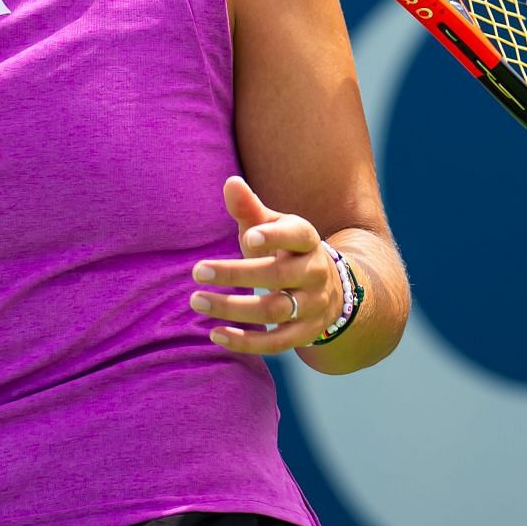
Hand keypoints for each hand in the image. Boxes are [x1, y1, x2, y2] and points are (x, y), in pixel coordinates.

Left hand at [188, 176, 343, 353]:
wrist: (330, 289)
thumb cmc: (287, 251)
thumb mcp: (274, 227)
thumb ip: (250, 209)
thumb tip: (230, 183)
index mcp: (307, 240)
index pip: (297, 235)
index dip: (274, 237)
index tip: (246, 237)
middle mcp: (314, 272)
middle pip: (278, 275)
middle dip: (236, 274)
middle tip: (197, 270)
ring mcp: (312, 305)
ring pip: (274, 310)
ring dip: (233, 308)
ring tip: (197, 301)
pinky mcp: (304, 333)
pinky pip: (276, 343)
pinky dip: (246, 342)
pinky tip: (215, 334)